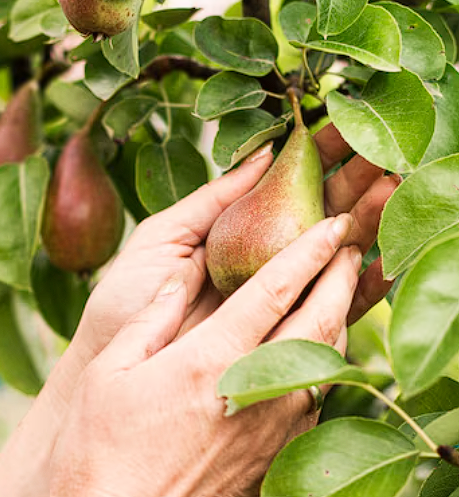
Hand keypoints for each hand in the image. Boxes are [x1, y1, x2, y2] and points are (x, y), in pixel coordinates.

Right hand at [42, 216, 360, 496]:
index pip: (275, 291)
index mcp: (210, 361)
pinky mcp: (273, 457)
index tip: (329, 225)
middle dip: (339, 276)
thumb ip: (152, 317)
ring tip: (337, 290)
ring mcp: (271, 429)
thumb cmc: (100, 449)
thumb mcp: (111, 370)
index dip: (308, 252)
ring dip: (338, 318)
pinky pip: (313, 399)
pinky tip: (310, 352)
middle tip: (349, 245)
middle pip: (317, 321)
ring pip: (325, 362)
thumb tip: (181, 277)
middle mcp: (254, 392)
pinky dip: (323, 363)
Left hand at [63, 122, 396, 389]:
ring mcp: (271, 302)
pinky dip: (357, 290)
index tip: (342, 132)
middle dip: (350, 189)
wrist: (111, 364)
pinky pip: (329, 315)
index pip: (284, 190)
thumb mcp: (162, 235)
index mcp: (232, 233)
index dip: (314, 162)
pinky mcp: (280, 342)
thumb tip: (266, 151)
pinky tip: (378, 263)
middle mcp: (258, 264)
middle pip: (315, 220)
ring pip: (330, 262)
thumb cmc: (125, 298)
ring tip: (386, 195)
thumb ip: (212, 200)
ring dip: (363, 229)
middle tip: (380, 161)